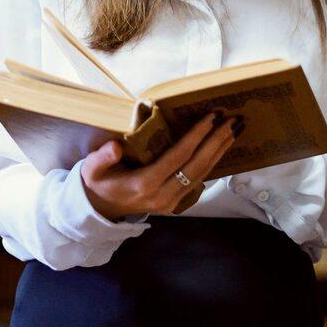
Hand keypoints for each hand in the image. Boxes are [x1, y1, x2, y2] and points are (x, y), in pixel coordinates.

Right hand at [79, 112, 239, 220]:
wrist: (101, 209)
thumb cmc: (98, 183)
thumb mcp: (92, 169)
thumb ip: (102, 158)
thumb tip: (115, 147)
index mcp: (145, 184)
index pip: (178, 156)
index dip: (197, 136)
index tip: (212, 117)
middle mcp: (163, 195)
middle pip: (197, 165)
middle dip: (217, 141)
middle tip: (233, 121)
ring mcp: (171, 201)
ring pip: (202, 174)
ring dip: (220, 151)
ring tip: (234, 131)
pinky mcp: (176, 202)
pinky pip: (198, 180)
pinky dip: (213, 162)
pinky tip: (221, 148)